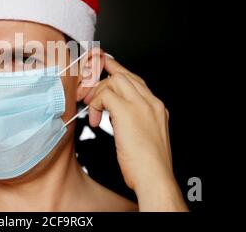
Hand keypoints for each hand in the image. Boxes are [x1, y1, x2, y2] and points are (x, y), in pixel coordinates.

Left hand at [83, 54, 187, 210]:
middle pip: (123, 75)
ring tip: (92, 110)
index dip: (117, 72)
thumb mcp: (144, 136)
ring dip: (97, 93)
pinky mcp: (128, 111)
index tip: (104, 68)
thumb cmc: (147, 165)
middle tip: (89, 92)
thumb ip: (133, 119)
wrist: (155, 178)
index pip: (135, 80)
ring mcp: (141, 104)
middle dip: (102, 80)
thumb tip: (113, 113)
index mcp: (156, 107)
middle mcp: (151, 102)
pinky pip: (105, 95)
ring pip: (114, 80)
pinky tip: (95, 120)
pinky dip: (95, 104)